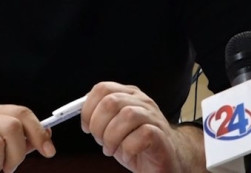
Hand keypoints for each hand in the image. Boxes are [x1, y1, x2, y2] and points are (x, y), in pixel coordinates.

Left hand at [81, 82, 204, 172]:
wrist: (167, 161)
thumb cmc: (138, 145)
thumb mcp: (115, 127)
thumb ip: (101, 116)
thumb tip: (83, 115)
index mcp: (129, 95)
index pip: (102, 88)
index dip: (88, 109)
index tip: (86, 127)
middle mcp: (142, 101)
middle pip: (111, 102)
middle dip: (99, 126)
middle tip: (101, 141)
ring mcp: (153, 117)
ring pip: (127, 116)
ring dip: (112, 138)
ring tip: (112, 150)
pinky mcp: (161, 136)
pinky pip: (142, 135)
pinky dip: (128, 148)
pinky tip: (128, 154)